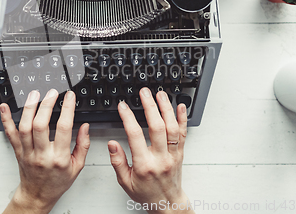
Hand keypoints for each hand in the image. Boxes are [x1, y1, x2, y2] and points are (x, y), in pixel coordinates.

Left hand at [0, 89, 89, 213]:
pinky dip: (6, 119)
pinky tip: (5, 107)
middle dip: (46, 105)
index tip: (69, 96)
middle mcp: (42, 155)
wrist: (38, 195)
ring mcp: (27, 153)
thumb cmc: (57, 182)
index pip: (63, 128)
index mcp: (59, 158)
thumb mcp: (77, 166)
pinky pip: (10, 134)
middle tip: (51, 92)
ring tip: (34, 94)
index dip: (67, 109)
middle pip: (40, 125)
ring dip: (29, 108)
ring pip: (24, 127)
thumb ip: (83, 145)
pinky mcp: (18, 152)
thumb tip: (85, 126)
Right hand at [108, 88, 193, 213]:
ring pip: (172, 128)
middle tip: (144, 93)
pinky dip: (182, 118)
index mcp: (144, 165)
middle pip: (157, 127)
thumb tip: (112, 144)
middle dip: (150, 106)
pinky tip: (180, 106)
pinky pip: (183, 133)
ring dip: (166, 108)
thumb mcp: (125, 181)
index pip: (135, 136)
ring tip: (160, 94)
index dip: (128, 118)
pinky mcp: (180, 153)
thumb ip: (118, 161)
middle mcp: (161, 158)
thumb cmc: (146, 193)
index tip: (123, 107)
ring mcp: (173, 155)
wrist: (167, 203)